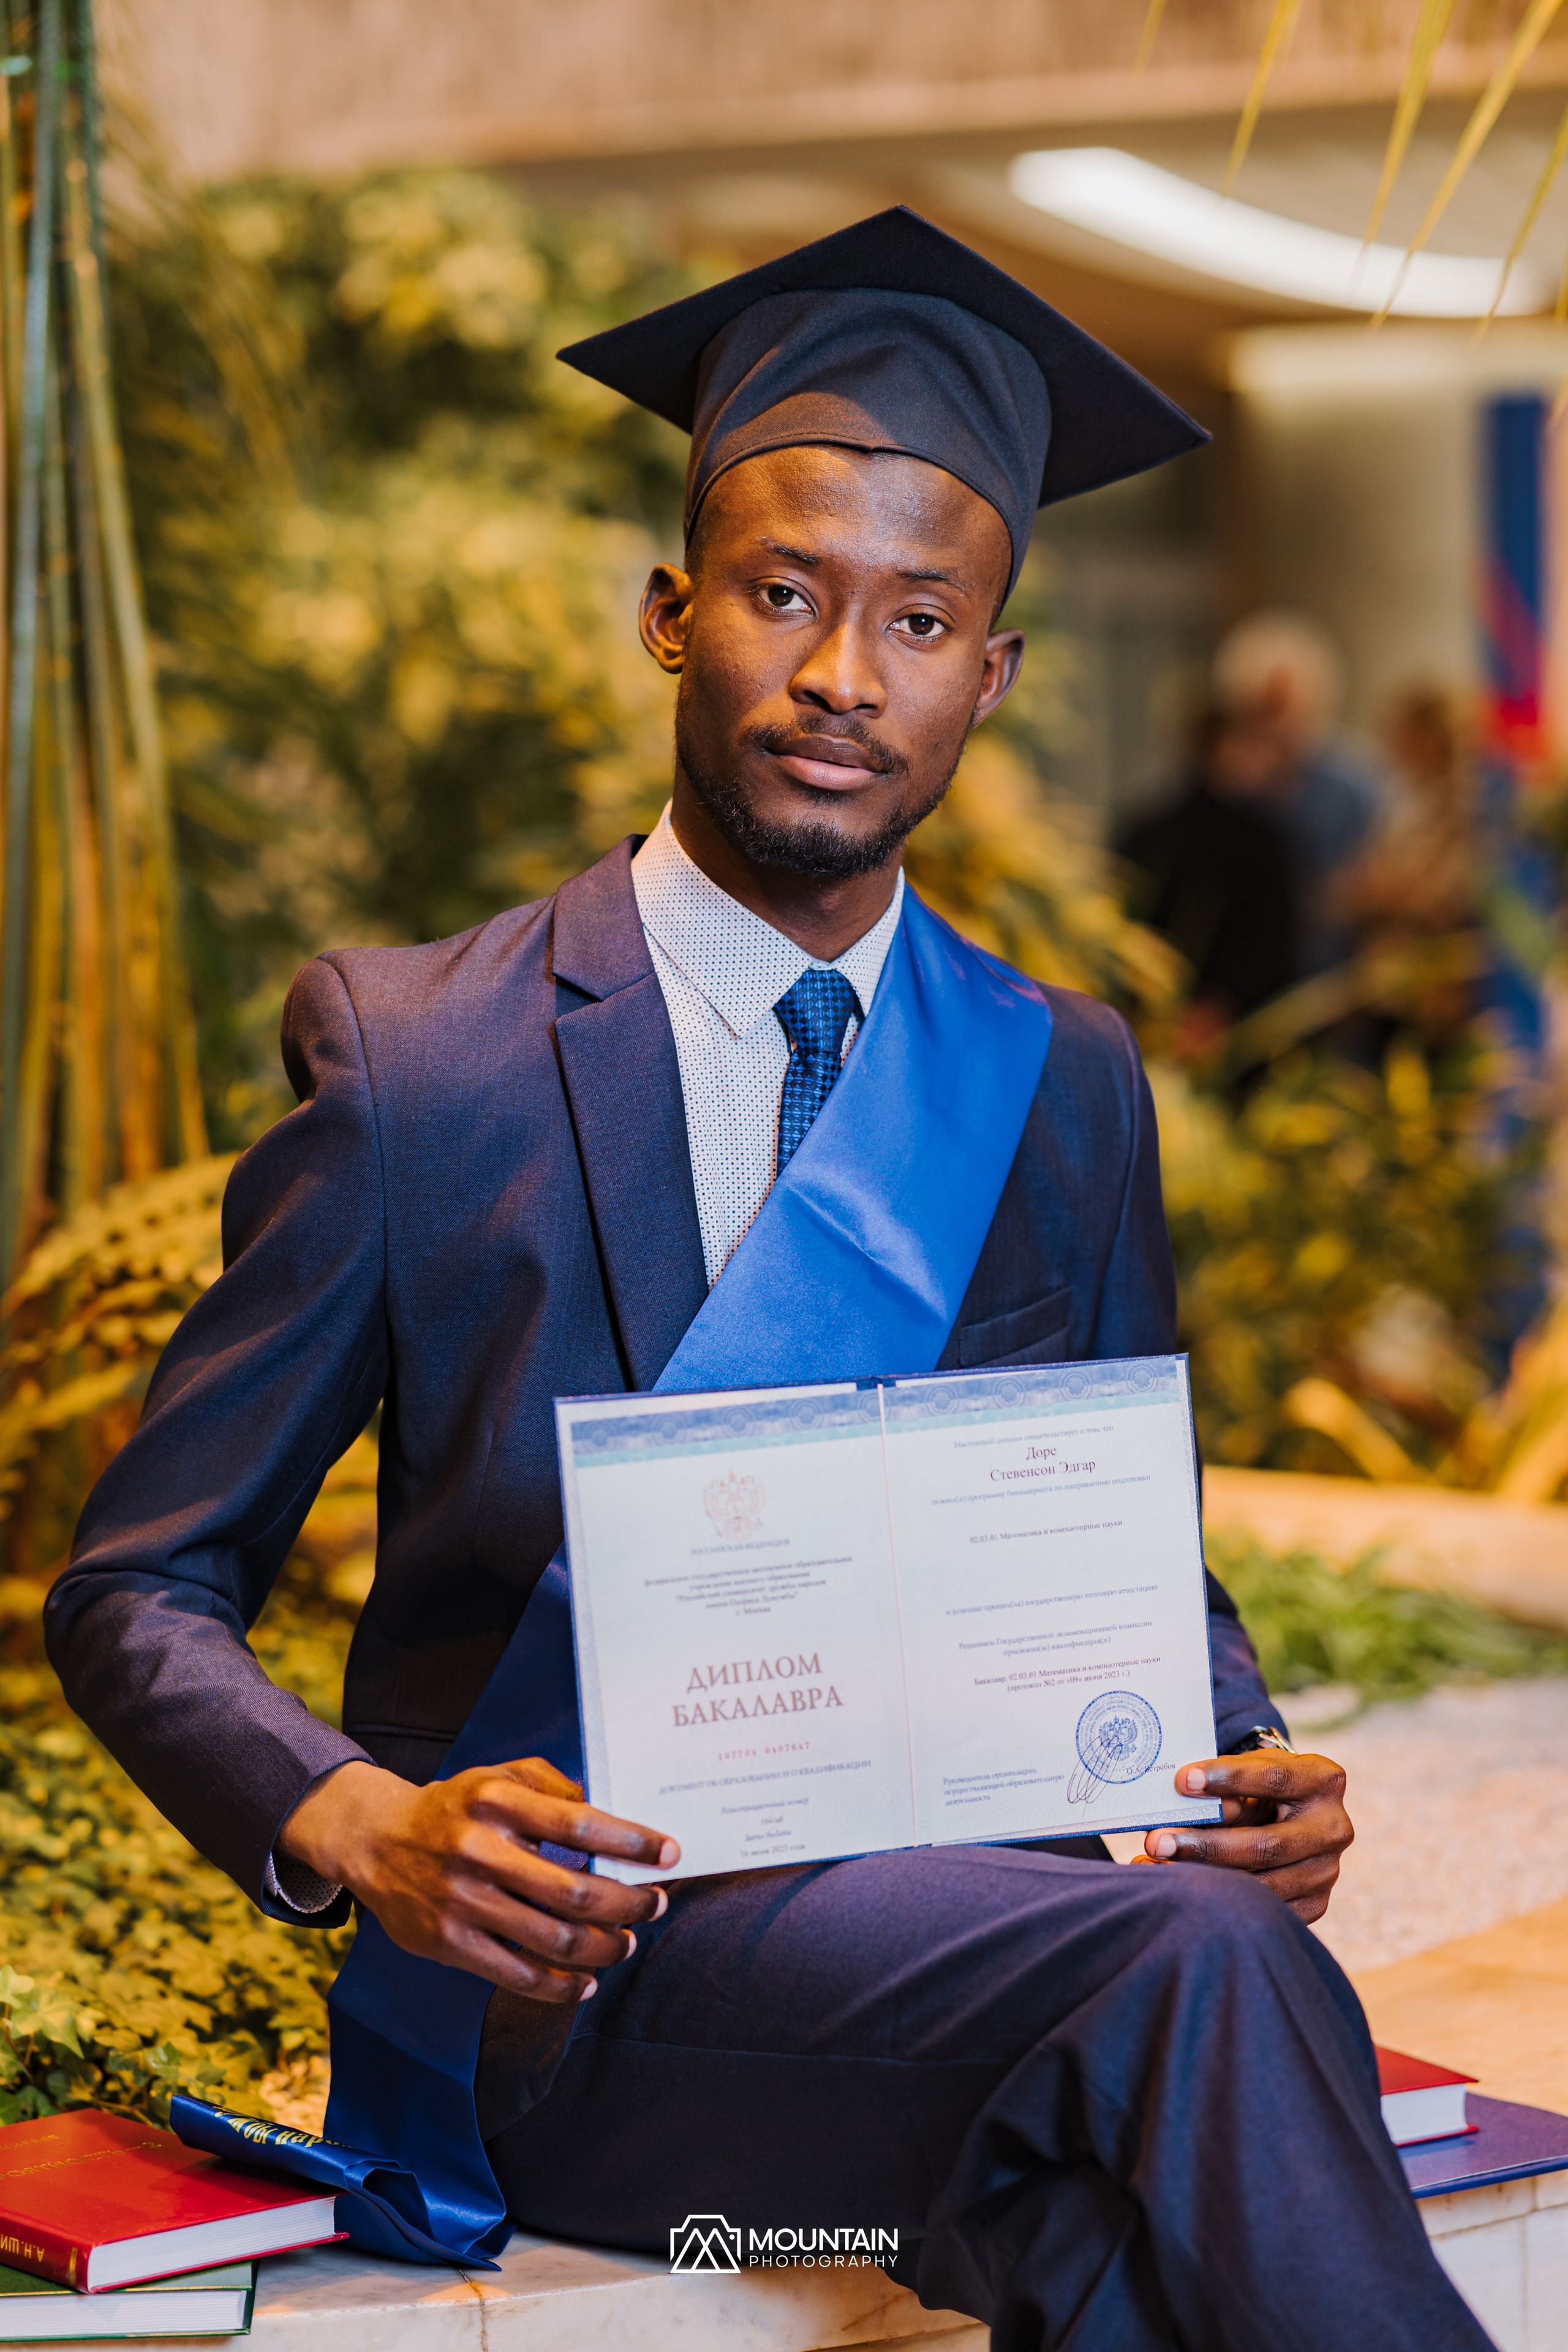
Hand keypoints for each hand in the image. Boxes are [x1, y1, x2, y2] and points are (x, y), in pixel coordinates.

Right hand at [278, 1756, 678, 2001]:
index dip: (632, 1842)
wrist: (374, 1839)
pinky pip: (516, 1975)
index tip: (669, 1853)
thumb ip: (553, 1785)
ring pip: (552, 1939)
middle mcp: (480, 1851)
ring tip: (626, 1941)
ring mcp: (462, 1901)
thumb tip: (608, 1808)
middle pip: (575, 1890)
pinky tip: (586, 1982)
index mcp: (497, 1801)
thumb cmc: (454, 1807)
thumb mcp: (498, 1774)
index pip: (580, 1824)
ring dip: (603, 1947)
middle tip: (655, 1903)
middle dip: (628, 1903)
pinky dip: (560, 1986)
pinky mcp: (448, 1943)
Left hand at [1139, 1751, 1351, 1923]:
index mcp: (1322, 1780)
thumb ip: (1228, 1786)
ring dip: (1204, 1879)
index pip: (1274, 1778)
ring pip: (1262, 1884)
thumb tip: (1185, 1799)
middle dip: (1205, 1844)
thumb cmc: (1261, 1783)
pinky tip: (1178, 1890)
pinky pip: (1263, 1909)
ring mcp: (1327, 1871)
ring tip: (1156, 1867)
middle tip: (1156, 1840)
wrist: (1292, 1814)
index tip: (1183, 1779)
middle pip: (1266, 1844)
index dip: (1228, 1779)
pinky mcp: (1315, 1903)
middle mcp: (1333, 1828)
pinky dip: (1219, 1902)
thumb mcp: (1250, 1770)